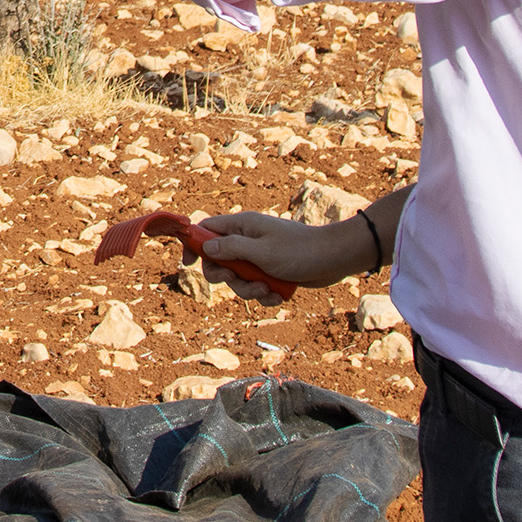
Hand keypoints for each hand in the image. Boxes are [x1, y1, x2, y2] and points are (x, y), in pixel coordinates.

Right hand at [196, 210, 380, 299]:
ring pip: (237, 278)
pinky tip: (278, 296)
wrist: (334, 259)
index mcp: (243, 226)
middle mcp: (248, 240)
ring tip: (266, 289)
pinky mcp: (270, 272)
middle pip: (218, 260)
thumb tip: (205, 248)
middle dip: (225, 276)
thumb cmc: (300, 250)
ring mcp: (259, 257)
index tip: (187, 264)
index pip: (207, 229)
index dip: (193, 244)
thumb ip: (231, 249)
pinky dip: (264, 295)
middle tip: (235, 278)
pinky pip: (256, 287)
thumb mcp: (261, 251)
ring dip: (248, 289)